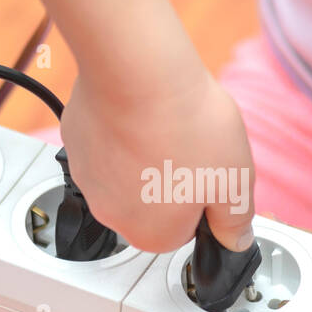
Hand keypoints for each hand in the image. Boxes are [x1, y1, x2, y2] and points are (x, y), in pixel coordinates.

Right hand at [58, 17, 255, 254]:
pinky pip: (106, 144)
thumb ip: (236, 220)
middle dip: (171, 180)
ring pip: (125, 174)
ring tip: (167, 124)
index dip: (202, 200)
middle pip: (150, 205)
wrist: (139, 72)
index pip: (184, 231)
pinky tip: (140, 110)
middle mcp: (112, 216)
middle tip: (191, 146)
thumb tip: (235, 240)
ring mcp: (87, 178)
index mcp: (153, 235)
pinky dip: (121, 131)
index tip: (210, 174)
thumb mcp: (235, 181)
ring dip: (144, 155)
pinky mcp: (75, 141)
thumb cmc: (187, 127)